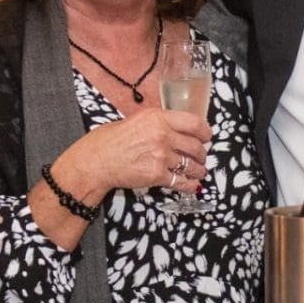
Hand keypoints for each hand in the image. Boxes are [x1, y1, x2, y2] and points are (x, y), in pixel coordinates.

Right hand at [59, 108, 210, 202]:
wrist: (96, 161)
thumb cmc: (111, 140)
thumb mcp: (136, 120)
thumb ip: (158, 122)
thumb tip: (177, 128)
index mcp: (158, 117)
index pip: (194, 123)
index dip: (205, 132)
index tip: (207, 136)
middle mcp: (163, 135)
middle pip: (196, 146)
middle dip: (202, 154)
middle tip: (202, 156)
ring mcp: (161, 156)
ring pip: (191, 165)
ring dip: (199, 170)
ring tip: (199, 171)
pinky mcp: (157, 175)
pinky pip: (181, 182)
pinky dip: (189, 185)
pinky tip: (191, 185)